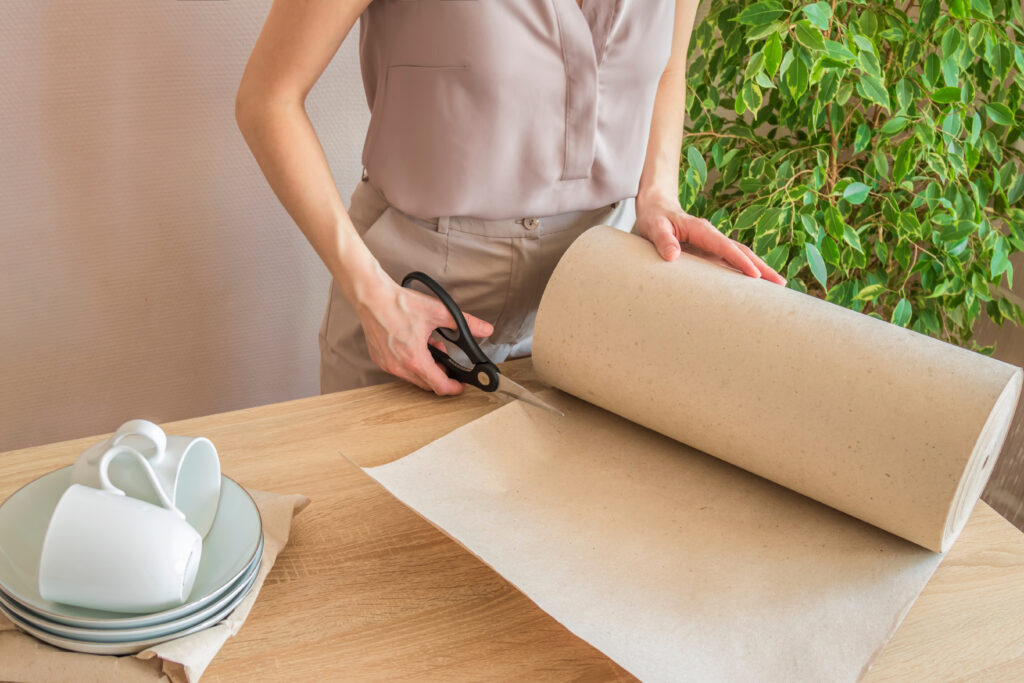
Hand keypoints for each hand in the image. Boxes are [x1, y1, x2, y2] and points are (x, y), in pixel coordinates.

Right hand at [354, 273, 493, 395]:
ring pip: (413, 377)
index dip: (455, 388)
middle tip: (449, 363)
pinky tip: (416, 346)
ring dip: (426, 369)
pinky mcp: (379, 359)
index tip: (462, 385)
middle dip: (441, 376)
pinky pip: (400, 369)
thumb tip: (484, 329)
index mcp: (415, 360)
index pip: (440, 386)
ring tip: (432, 348)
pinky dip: (411, 363)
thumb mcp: (438, 312)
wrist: (371, 296)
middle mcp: (399, 367)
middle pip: (427, 384)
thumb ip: (465, 323)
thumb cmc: (399, 304)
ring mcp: (387, 364)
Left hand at [635, 190, 786, 285]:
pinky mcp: (709, 254)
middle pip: (742, 252)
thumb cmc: (655, 218)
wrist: (656, 209)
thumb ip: (663, 239)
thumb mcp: (654, 227)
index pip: (725, 247)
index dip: (740, 261)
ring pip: (740, 258)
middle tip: (780, 284)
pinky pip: (729, 265)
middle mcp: (712, 238)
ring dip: (758, 272)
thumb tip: (673, 255)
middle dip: (761, 268)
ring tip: (776, 289)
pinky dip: (743, 274)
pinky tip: (752, 288)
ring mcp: (713, 246)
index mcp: (702, 230)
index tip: (755, 276)